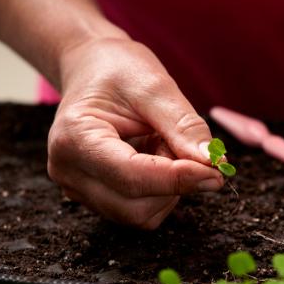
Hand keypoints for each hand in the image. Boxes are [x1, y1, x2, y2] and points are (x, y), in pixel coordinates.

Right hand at [47, 37, 223, 229]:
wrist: (93, 68)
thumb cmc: (118, 69)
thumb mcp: (154, 85)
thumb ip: (184, 127)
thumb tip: (213, 164)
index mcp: (75, 138)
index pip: (130, 177)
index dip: (177, 179)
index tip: (215, 171)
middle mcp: (68, 172)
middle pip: (134, 207)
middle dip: (173, 183)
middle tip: (179, 142)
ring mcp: (79, 189)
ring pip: (140, 215)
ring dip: (168, 188)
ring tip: (161, 143)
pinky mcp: (96, 198)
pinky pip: (139, 211)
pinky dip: (160, 192)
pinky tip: (154, 158)